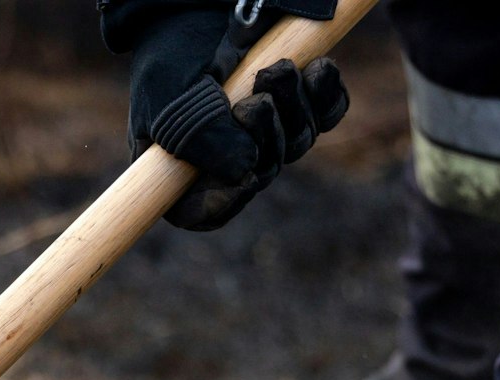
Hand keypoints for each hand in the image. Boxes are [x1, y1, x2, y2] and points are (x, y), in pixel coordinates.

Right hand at [125, 10, 347, 230]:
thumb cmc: (174, 49)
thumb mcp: (171, 95)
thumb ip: (199, 137)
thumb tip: (246, 172)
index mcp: (179, 161)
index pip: (199, 209)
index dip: (222, 204)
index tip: (243, 180)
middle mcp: (225, 151)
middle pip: (260, 174)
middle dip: (265, 138)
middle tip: (255, 100)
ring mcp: (266, 126)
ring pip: (297, 142)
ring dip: (293, 107)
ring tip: (276, 69)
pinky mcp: (299, 97)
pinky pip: (328, 113)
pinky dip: (326, 93)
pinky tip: (318, 67)